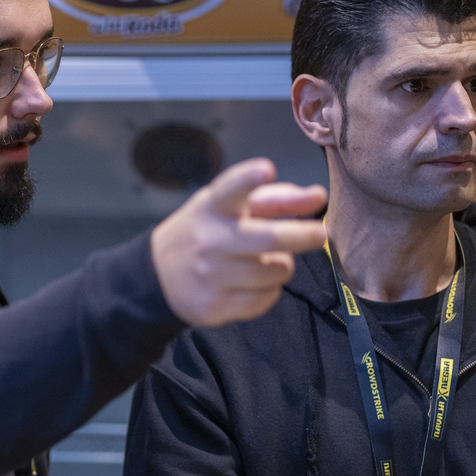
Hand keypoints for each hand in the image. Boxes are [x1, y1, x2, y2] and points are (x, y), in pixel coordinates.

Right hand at [150, 158, 326, 327]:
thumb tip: (318, 197)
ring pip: (276, 272)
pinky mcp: (214, 306)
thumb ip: (275, 199)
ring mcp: (210, 275)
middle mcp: (209, 240)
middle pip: (271, 238)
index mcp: (213, 207)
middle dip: (304, 235)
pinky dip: (269, 290)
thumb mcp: (230, 207)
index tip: (266, 170)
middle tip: (318, 233)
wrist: (158, 275)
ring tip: (264, 261)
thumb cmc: (206, 232)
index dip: (249, 179)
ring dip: (281, 266)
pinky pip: (266, 299)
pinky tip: (252, 283)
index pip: (230, 189)